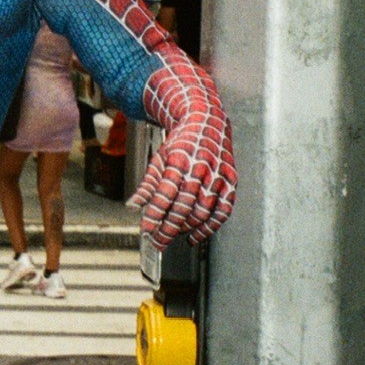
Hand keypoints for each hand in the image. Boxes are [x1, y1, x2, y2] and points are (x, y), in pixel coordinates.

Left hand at [132, 47, 235, 249]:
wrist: (207, 122)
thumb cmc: (181, 143)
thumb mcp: (159, 158)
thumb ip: (148, 184)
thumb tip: (133, 206)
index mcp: (179, 161)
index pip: (165, 195)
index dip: (155, 215)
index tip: (146, 230)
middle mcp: (200, 168)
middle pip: (183, 207)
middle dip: (168, 228)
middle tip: (158, 242)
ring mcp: (218, 176)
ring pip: (202, 212)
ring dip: (186, 228)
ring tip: (173, 235)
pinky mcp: (231, 181)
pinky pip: (222, 211)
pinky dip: (209, 228)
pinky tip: (195, 236)